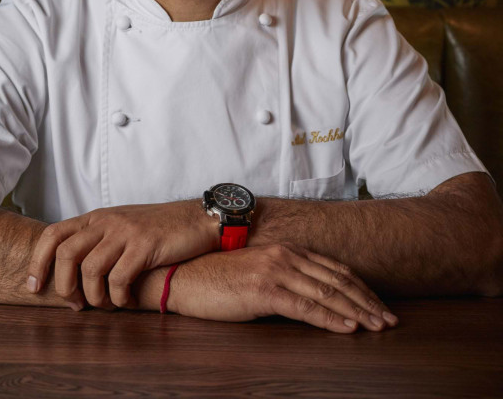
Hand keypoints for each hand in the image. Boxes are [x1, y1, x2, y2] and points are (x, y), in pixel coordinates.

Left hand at [27, 200, 216, 309]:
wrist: (196, 220)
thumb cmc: (158, 230)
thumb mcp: (120, 227)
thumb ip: (96, 242)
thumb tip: (69, 276)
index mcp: (96, 218)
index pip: (52, 234)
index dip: (37, 262)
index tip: (34, 287)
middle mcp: (106, 221)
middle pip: (65, 254)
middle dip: (64, 286)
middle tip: (76, 305)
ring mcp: (125, 232)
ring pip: (90, 269)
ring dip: (95, 298)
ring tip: (108, 305)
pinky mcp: (145, 245)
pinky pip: (119, 279)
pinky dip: (120, 299)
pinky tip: (129, 302)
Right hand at [165, 243, 398, 332]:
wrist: (185, 277)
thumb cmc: (220, 278)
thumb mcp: (260, 274)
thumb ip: (287, 278)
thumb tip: (314, 296)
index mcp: (287, 249)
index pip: (335, 269)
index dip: (362, 288)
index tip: (381, 305)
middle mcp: (286, 255)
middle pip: (338, 280)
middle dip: (368, 301)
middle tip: (391, 319)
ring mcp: (275, 270)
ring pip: (327, 293)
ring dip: (357, 312)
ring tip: (378, 326)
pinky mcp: (263, 290)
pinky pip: (305, 307)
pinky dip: (330, 319)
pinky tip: (347, 328)